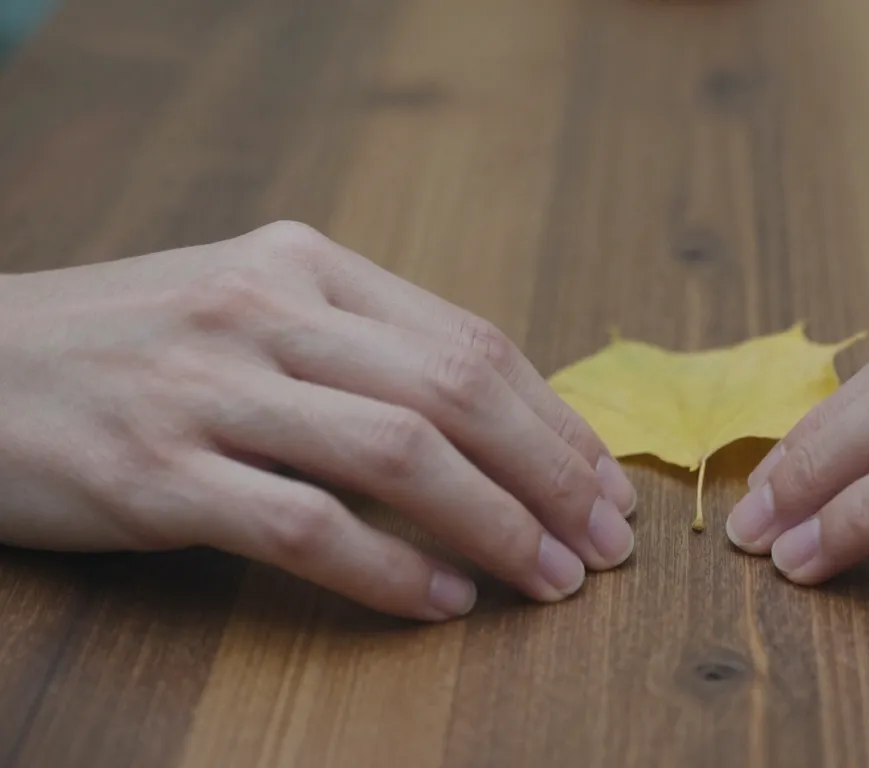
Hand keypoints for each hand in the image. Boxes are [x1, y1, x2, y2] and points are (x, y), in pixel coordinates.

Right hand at [0, 222, 636, 620]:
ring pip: (398, 453)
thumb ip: (362, 347)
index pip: (469, 340)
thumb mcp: (250, 308)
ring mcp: (208, 387)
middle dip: (551, 473)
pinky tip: (441, 601)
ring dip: (496, 525)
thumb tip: (494, 424)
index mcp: (304, 264)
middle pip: (455, 391)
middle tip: (605, 540)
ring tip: (550, 578)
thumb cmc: (131, 346)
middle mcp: (265, 309)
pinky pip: (306, 526)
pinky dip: (389, 569)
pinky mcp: (157, 473)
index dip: (552, 419)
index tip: (602, 482)